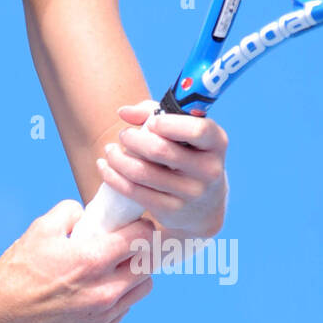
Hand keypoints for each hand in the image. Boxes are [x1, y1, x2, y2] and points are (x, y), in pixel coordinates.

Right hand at [0, 199, 156, 322]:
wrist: (1, 311)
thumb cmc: (20, 269)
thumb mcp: (42, 228)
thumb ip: (70, 212)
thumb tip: (87, 214)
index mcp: (92, 260)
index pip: (142, 239)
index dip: (142, 227)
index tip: (136, 225)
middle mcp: (104, 290)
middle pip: (148, 266)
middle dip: (141, 251)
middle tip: (127, 246)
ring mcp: (103, 315)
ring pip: (141, 290)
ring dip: (133, 276)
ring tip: (115, 269)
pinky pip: (124, 310)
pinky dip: (118, 298)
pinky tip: (99, 290)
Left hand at [96, 102, 228, 237]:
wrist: (204, 206)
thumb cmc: (188, 154)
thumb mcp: (182, 131)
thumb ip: (154, 112)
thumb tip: (123, 112)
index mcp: (217, 143)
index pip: (198, 130)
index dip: (168, 124)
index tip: (151, 123)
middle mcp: (209, 169)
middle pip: (159, 150)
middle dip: (132, 139)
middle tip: (124, 135)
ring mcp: (191, 193)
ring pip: (141, 172)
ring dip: (118, 157)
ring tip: (111, 150)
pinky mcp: (171, 210)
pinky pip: (133, 191)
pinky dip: (113, 176)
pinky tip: (105, 166)